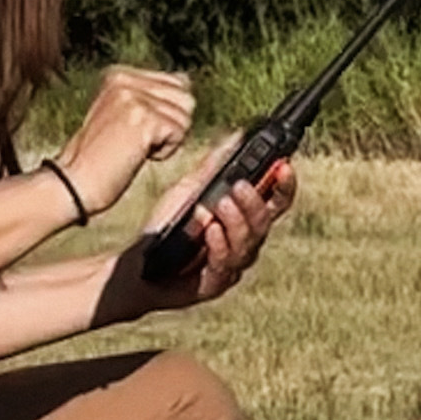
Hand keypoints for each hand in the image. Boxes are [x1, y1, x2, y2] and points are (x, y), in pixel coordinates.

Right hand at [58, 66, 194, 221]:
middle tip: (136, 141)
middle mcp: (125, 80)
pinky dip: (165, 152)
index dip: (166, 113)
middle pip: (185, 97)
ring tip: (135, 148)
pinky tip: (137, 155)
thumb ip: (150, 96)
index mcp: (118, 74)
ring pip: (185, 116)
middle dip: (171, 125)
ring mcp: (134, 97)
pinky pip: (179, 133)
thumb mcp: (120, 114)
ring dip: (167, 140)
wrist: (72, 184)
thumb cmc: (97, 159)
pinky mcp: (144, 119)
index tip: (135, 130)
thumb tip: (186, 82)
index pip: (176, 81)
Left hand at [124, 147, 295, 313]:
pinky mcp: (215, 285)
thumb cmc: (166, 228)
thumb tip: (237, 134)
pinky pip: (224, 266)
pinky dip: (219, 245)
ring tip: (220, 204)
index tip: (284, 166)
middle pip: (264, 223)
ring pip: (247, 245)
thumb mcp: (189, 190)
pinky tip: (209, 231)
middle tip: (239, 186)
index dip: (284, 185)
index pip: (275, 202)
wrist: (137, 264)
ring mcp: (232, 266)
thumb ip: (214, 165)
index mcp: (244, 220)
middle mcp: (244, 244)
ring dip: (236, 222)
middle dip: (254, 202)